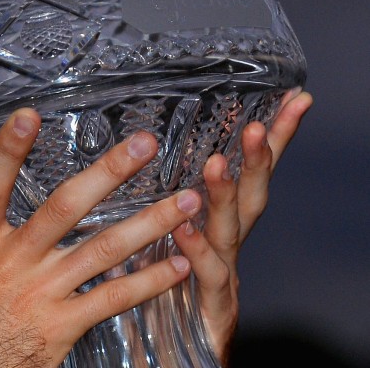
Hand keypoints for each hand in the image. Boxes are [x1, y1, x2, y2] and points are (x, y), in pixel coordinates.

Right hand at [0, 109, 201, 367]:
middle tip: (143, 143)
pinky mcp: (62, 328)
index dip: (7, 151)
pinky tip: (180, 265)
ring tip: (186, 199)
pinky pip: (113, 300)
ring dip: (149, 223)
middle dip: (108, 174)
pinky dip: (149, 282)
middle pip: (64, 209)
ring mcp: (41, 295)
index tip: (30, 115)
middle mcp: (13, 263)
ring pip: (103, 250)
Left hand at [173, 89, 312, 362]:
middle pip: (253, 196)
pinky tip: (184, 229)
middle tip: (256, 124)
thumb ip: (166, 202)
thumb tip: (144, 148)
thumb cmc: (168, 295)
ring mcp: (225, 276)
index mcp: (220, 226)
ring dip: (225, 197)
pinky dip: (196, 250)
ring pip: (230, 232)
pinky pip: (205, 276)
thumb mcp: (166, 238)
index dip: (275, 139)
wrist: (175, 359)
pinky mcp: (210, 309)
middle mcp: (228, 247)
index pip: (253, 174)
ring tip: (216, 164)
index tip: (296, 99)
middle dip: (259, 159)